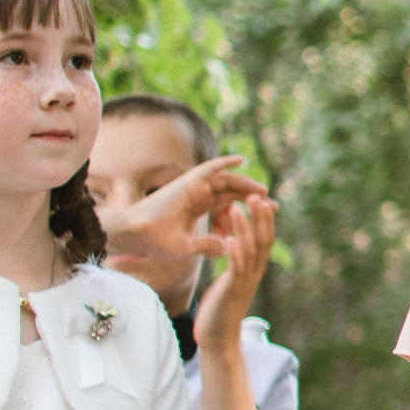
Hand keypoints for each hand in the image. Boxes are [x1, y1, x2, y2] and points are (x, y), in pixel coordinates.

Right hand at [100, 155, 273, 264]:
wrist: (138, 234)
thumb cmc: (156, 243)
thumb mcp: (187, 248)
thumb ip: (207, 246)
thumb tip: (225, 248)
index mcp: (197, 210)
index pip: (227, 206)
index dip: (245, 209)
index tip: (263, 216)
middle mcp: (197, 196)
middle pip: (230, 192)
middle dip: (251, 197)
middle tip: (272, 204)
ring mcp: (193, 187)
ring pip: (225, 181)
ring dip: (245, 183)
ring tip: (264, 191)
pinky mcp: (189, 180)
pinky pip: (210, 167)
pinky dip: (225, 161)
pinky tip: (241, 160)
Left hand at [192, 197, 274, 353]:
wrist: (218, 340)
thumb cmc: (220, 311)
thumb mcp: (229, 282)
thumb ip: (234, 264)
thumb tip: (234, 248)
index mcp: (253, 269)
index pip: (263, 238)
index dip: (262, 218)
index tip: (257, 198)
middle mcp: (253, 273)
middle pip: (262, 239)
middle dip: (259, 217)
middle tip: (255, 194)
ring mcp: (244, 282)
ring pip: (248, 250)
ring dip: (243, 228)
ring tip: (236, 208)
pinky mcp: (232, 291)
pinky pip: (235, 268)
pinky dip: (234, 252)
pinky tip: (229, 239)